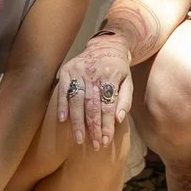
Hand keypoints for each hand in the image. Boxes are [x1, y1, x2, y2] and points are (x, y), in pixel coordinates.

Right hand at [52, 32, 134, 149]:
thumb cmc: (118, 68)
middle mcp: (93, 73)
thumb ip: (125, 100)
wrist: (107, 45)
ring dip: (77, 122)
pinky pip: (63, 90)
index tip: (106, 141)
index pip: (108, 105)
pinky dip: (62, 105)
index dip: (106, 125)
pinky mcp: (67, 70)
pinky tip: (62, 120)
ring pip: (77, 101)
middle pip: (92, 106)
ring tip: (79, 139)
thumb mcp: (128, 81)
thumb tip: (119, 119)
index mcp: (110, 75)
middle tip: (94, 145)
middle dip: (93, 128)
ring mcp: (78, 71)